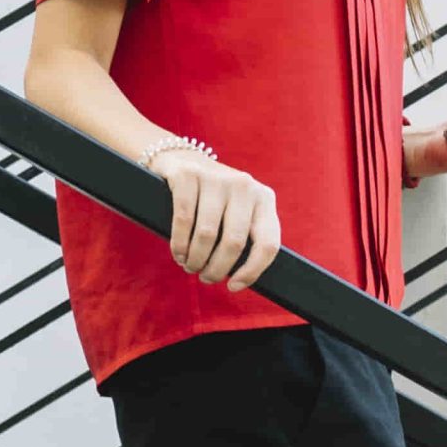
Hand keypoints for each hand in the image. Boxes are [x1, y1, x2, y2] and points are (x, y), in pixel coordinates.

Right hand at [157, 152, 279, 291]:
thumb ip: (245, 235)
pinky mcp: (188, 175)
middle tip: (206, 278)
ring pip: (207, 235)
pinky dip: (179, 244)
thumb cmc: (213, 199)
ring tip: (189, 266)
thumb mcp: (238, 211)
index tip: (234, 286)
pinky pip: (183, 220)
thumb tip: (241, 280)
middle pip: (235, 242)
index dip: (252, 271)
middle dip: (217, 269)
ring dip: (195, 259)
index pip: (268, 243)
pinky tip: (178, 254)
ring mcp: (216, 178)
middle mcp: (244, 185)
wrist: (182, 159)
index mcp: (264, 198)